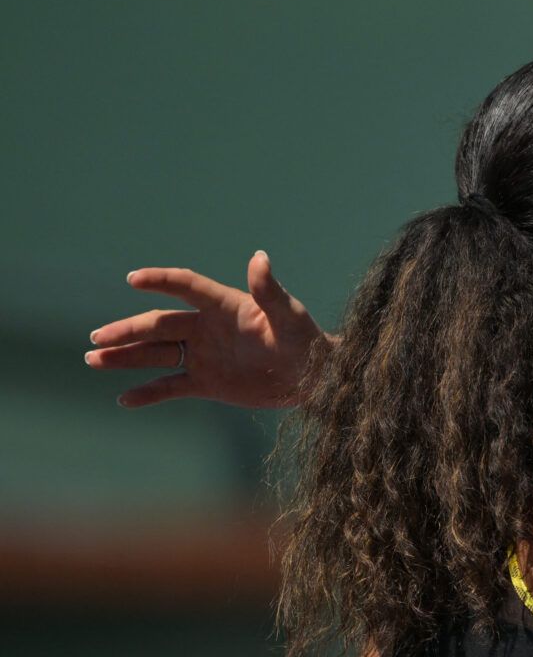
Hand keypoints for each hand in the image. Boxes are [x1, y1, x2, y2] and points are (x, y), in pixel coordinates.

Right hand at [84, 250, 325, 407]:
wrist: (314, 378)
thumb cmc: (306, 340)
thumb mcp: (289, 316)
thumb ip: (270, 290)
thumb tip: (260, 257)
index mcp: (223, 305)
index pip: (185, 286)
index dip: (160, 281)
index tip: (133, 279)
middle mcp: (206, 328)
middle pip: (158, 325)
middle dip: (127, 330)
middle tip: (97, 337)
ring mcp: (203, 356)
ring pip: (156, 354)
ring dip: (124, 356)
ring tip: (93, 359)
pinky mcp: (207, 383)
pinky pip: (170, 387)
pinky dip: (148, 393)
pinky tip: (124, 399)